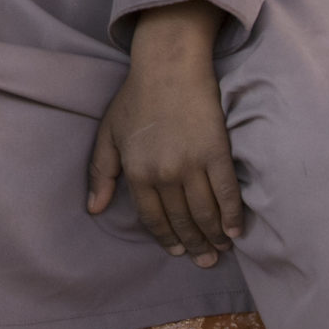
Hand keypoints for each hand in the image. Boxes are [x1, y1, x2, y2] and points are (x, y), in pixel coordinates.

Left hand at [86, 1, 241, 267]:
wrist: (168, 66)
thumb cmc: (136, 98)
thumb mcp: (109, 134)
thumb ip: (101, 172)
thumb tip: (93, 208)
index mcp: (136, 171)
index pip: (153, 218)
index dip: (166, 238)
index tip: (177, 251)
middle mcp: (164, 173)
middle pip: (181, 220)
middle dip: (194, 245)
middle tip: (205, 261)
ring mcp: (192, 164)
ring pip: (205, 213)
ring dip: (214, 237)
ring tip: (220, 250)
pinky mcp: (217, 153)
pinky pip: (227, 194)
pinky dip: (232, 216)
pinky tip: (235, 231)